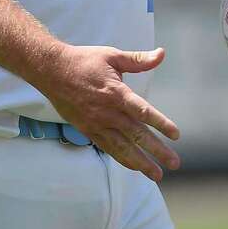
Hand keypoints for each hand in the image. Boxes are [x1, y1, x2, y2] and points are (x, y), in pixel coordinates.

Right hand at [37, 45, 180, 181]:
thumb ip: (139, 60)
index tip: (176, 135)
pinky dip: (122, 158)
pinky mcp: (87, 130)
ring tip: (156, 175)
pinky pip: (108, 147)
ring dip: (141, 162)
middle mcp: (107, 112)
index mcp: (116, 92)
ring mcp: (96, 123)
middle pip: (136, 135)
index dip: (161, 123)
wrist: (51, 71)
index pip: (143, 111)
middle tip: (174, 163)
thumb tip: (162, 54)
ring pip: (122, 147)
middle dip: (157, 151)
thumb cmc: (84, 61)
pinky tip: (134, 166)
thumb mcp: (113, 55)